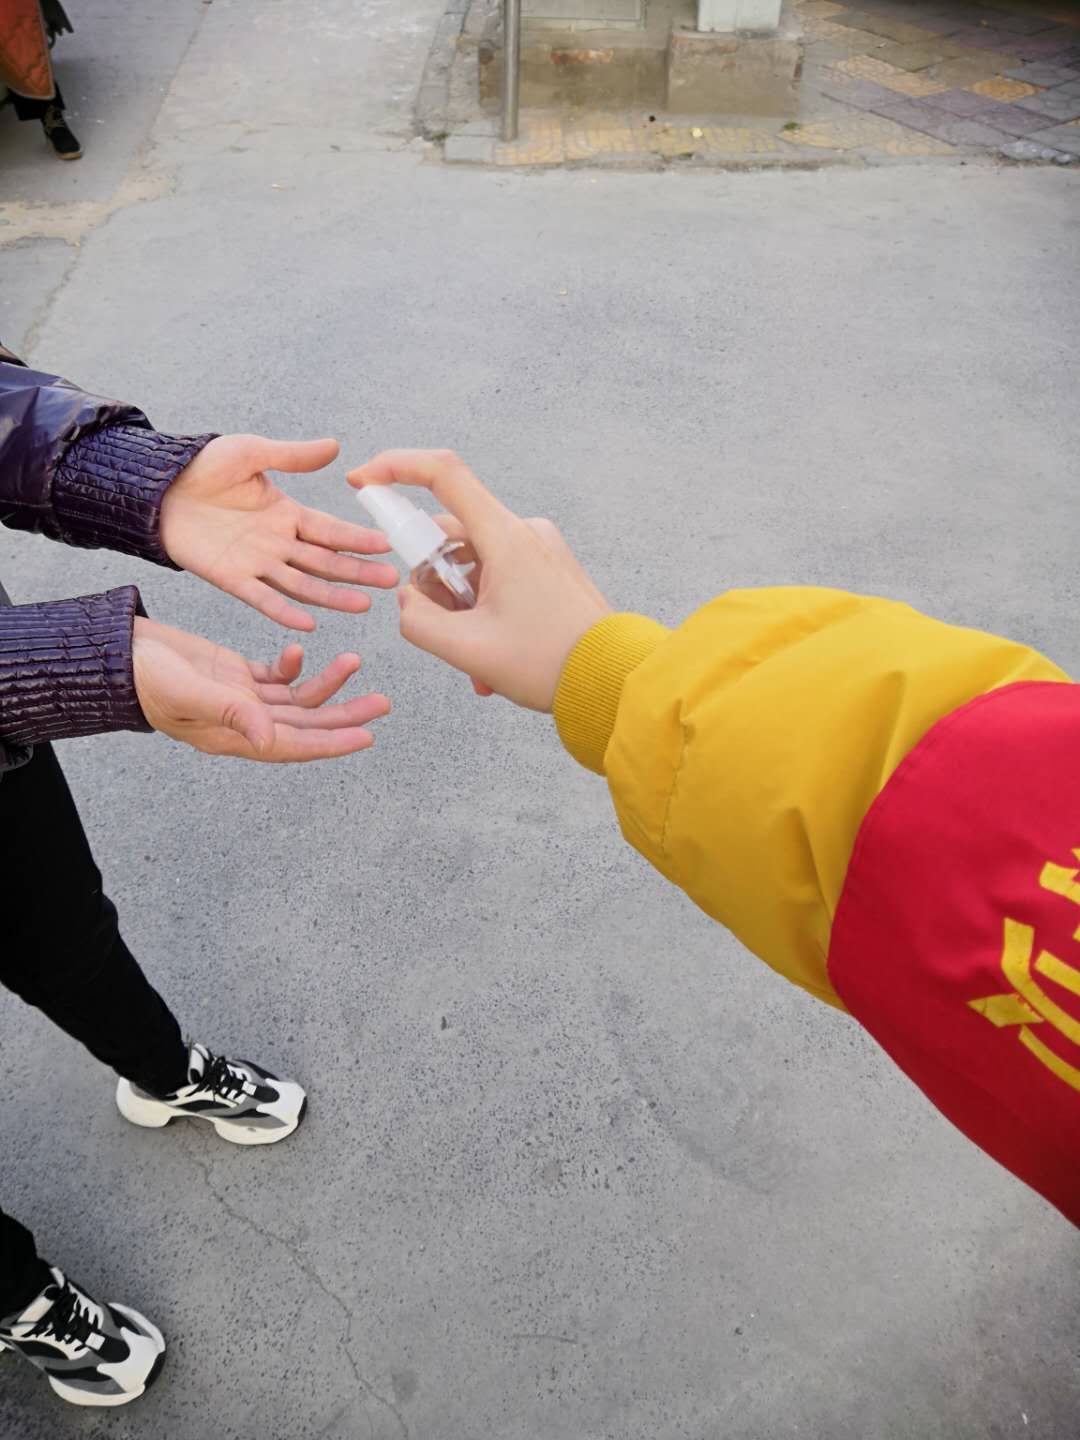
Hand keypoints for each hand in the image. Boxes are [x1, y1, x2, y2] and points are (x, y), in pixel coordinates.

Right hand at [132, 617, 388, 760]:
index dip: (330, 742)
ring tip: (353, 662)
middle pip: (304, 724)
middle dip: (343, 715)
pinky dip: (292, 666)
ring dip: (325, 685)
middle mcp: (241, 722)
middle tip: (381, 704)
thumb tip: (270, 740)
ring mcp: (239, 699)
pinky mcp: (234, 676)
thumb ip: (231, 712)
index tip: (367, 737)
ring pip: (295, 699)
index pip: (292, 745)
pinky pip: (274, 678)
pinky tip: (298, 650)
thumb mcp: (188, 691)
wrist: (116, 652)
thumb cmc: (143, 675)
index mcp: (232, 736)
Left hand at [160, 434, 399, 631]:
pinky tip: (308, 622)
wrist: (157, 488)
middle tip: (390, 581)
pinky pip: (262, 598)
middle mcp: (278, 543)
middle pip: (325, 562)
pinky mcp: (231, 579)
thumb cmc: (202, 467)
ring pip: (303, 584)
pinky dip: (284, 611)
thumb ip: (292, 455)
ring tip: (363, 605)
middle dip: (358, 572)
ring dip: (333, 595)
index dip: (358, 538)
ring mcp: (257, 564)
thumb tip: (335, 447)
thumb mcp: (251, 453)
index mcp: (286, 514)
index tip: (387, 544)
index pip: (330, 530)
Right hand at [346, 450, 611, 710]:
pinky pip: (497, 578)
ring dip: (459, 608)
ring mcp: (539, 550)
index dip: (393, 468)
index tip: (361, 482)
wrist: (614, 683)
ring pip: (471, 564)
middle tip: (442, 631)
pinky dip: (482, 612)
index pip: (441, 474)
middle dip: (432, 583)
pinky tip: (490, 660)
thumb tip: (408, 600)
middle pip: (450, 535)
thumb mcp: (466, 650)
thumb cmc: (550, 664)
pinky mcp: (549, 569)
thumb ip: (417, 620)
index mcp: (505, 537)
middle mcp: (524, 532)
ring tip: (474, 662)